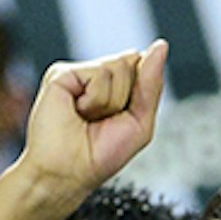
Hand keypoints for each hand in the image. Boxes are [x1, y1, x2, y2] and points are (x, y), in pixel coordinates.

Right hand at [14, 43, 166, 205]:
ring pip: (117, 66)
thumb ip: (151, 84)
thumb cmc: (99, 156)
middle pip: (132, 63)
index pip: (143, 65)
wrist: (66, 174)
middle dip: (126, 98)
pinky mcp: (61, 73)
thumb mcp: (140, 122)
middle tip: (103, 121)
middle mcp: (95, 75)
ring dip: (109, 102)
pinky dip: (95, 100)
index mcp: (115, 85)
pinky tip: (77, 111)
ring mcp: (78, 73)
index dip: (141, 91)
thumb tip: (160, 46)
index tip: (124, 117)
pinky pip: (98, 74)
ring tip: (88, 118)